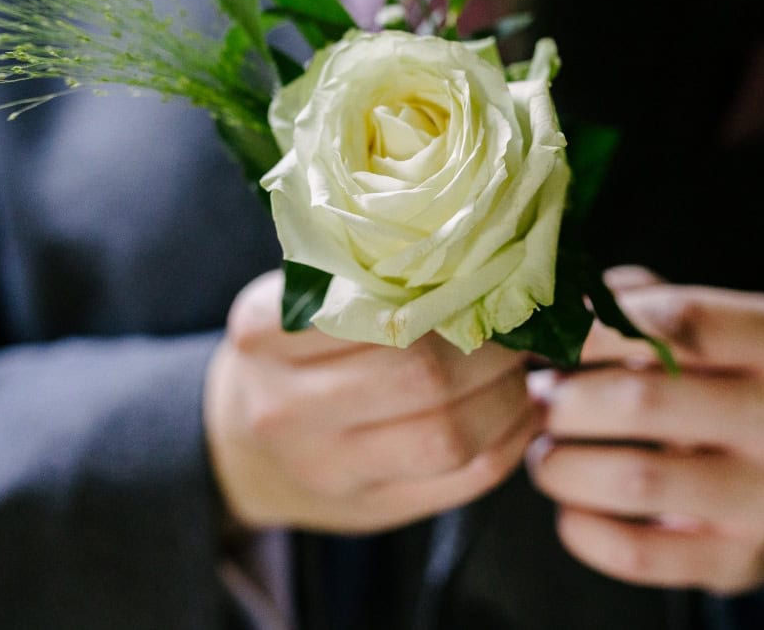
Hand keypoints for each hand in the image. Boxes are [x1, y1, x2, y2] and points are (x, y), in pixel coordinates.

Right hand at [205, 270, 540, 532]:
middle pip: (422, 375)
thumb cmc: (288, 355)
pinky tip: (521, 412)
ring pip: (447, 436)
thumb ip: (363, 277)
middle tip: (517, 325)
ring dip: (506, 397)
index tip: (486, 280)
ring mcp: (327, 468)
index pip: (377, 310)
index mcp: (266, 334)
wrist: (242, 448)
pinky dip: (509, 440)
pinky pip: (465, 480)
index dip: (451, 295)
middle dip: (490, 348)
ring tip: (520, 368)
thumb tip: (479, 254)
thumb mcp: (297, 301)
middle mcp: (286, 406)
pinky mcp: (371, 509)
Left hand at [527, 266, 763, 594]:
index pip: (675, 321)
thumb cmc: (718, 383)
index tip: (549, 337)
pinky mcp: (741, 560)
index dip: (593, 328)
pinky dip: (582, 528)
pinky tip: (571, 507)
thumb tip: (551, 309)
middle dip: (567, 400)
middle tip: (538, 399)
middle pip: (643, 400)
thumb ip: (633, 303)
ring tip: (546, 454)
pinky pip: (636, 552)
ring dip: (563, 465)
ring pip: (634, 479)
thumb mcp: (702, 326)